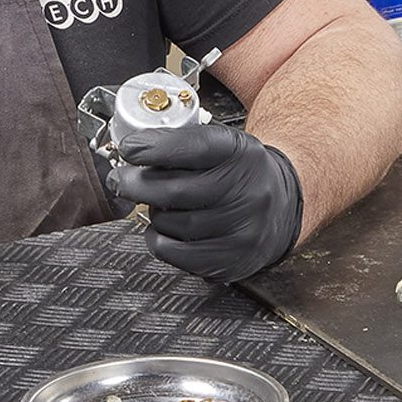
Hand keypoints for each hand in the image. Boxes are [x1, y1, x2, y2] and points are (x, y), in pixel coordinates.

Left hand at [106, 123, 303, 283]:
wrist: (281, 205)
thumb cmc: (238, 172)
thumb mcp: (221, 144)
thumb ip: (180, 142)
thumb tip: (131, 149)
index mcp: (240, 153)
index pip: (193, 147)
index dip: (154, 148)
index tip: (129, 149)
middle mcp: (247, 190)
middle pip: (175, 190)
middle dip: (135, 184)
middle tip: (120, 180)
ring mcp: (243, 228)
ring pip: (172, 223)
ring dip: (152, 212)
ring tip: (158, 204)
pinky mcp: (233, 259)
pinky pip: (177, 253)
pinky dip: (159, 240)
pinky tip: (164, 229)